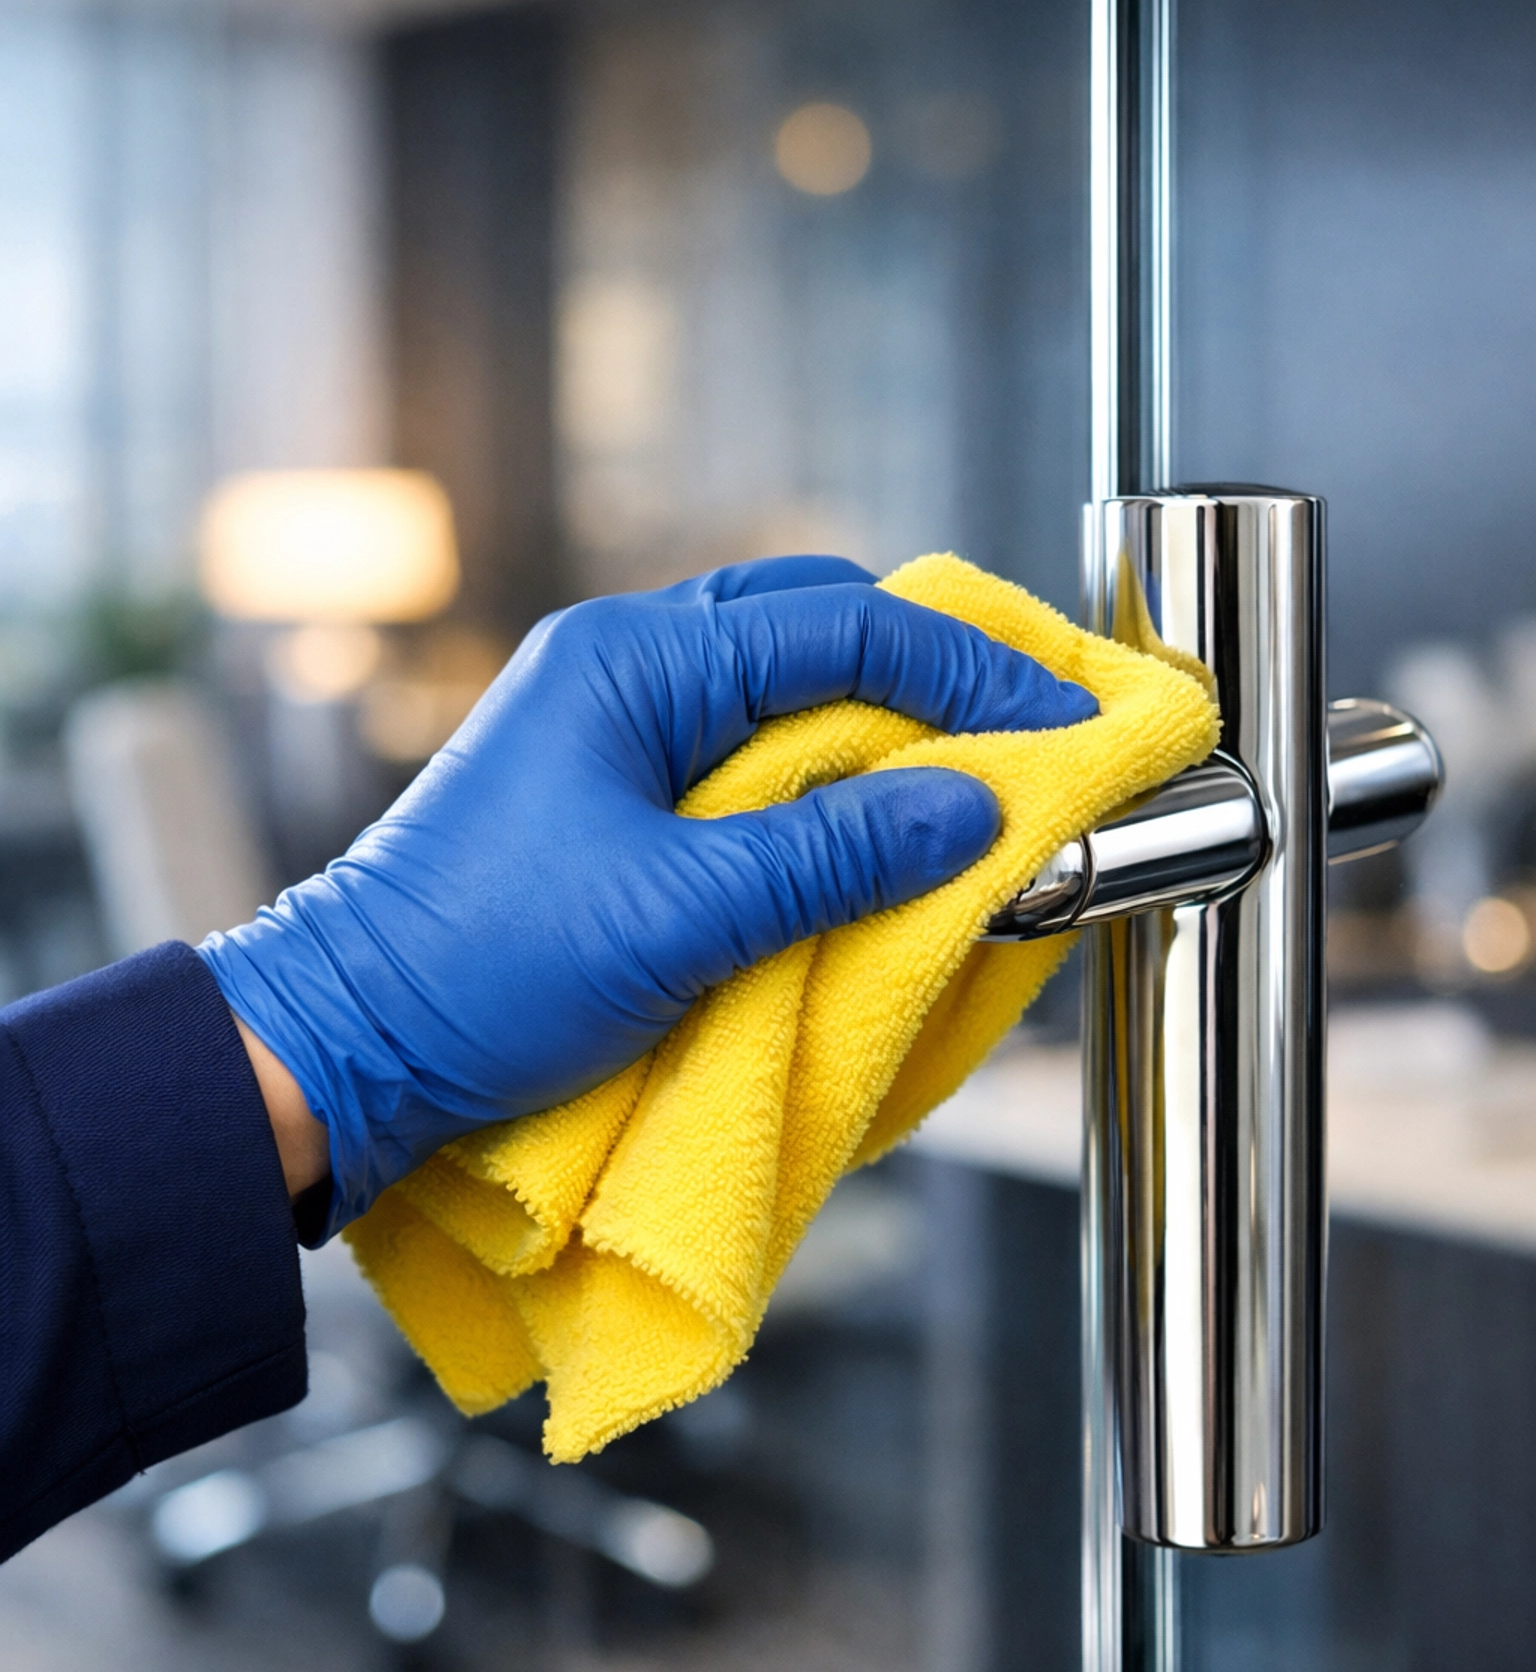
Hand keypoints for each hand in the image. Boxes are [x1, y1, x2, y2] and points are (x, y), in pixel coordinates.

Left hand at [201, 557, 1095, 1228]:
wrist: (347, 1045)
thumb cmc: (480, 971)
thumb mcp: (680, 916)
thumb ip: (836, 853)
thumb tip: (976, 807)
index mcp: (631, 658)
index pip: (842, 627)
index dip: (970, 669)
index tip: (1065, 721)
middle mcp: (624, 667)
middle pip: (820, 632)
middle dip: (937, 676)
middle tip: (1037, 734)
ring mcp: (615, 728)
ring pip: (789, 696)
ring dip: (885, 734)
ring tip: (980, 784)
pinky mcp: (614, 796)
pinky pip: (750, 762)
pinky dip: (828, 786)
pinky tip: (879, 831)